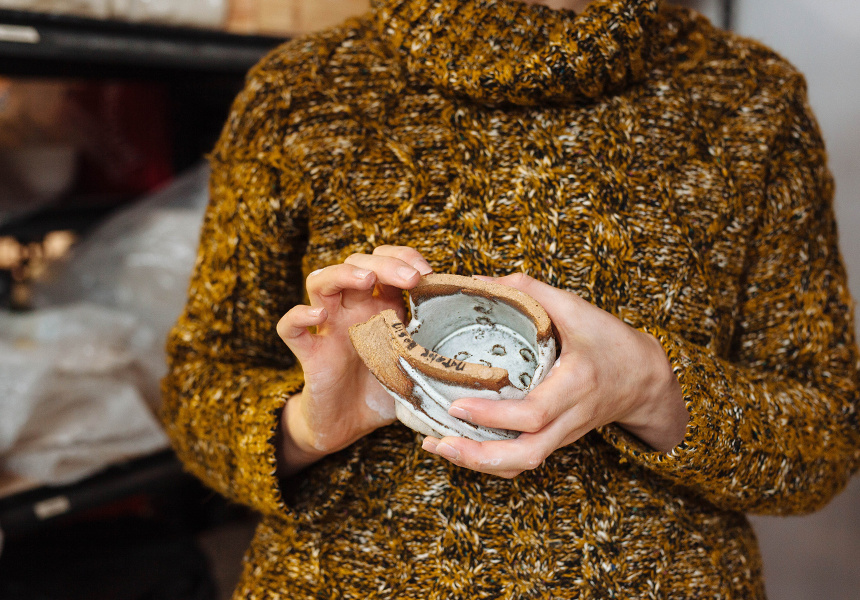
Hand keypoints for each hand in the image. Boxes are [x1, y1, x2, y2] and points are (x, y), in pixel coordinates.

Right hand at [276, 245, 432, 474]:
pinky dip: (298, 315)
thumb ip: (447, 355)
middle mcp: (353, 308)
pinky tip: (317, 316)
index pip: (388, 262)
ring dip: (343, 273)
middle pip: (358, 263)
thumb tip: (496, 362)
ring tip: (366, 279)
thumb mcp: (421, 367)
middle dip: (385, 263)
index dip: (405, 258)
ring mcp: (328, 327)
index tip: (429, 272)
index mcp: (382, 305)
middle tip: (411, 277)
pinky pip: (289, 326)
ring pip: (321, 281)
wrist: (347, 425)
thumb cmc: (385, 390)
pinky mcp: (308, 352)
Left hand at [421, 273, 687, 477]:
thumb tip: (482, 281)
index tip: (458, 405)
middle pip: (525, 454)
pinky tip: (461, 448)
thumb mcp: (577, 308)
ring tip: (438, 447)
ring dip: (478, 463)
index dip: (493, 415)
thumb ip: (530, 291)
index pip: (533, 412)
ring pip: (521, 464)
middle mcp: (570, 417)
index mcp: (576, 385)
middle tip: (437, 442)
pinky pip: (523, 460)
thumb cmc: (611, 341)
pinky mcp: (556, 439)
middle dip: (478, 456)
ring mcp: (563, 434)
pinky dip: (491, 462)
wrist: (645, 378)